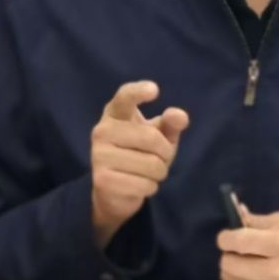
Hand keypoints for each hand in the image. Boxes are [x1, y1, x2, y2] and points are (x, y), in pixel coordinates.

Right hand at [90, 80, 188, 246]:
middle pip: (151, 137)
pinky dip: (150, 187)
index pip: (125, 97)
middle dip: (166, 153)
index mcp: (116, 113)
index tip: (154, 90)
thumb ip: (170, 124)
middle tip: (160, 158)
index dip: (138, 92)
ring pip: (151, 164)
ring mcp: (99, 154)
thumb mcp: (160, 136)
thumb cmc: (141, 154)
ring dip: (159, 173)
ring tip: (148, 172)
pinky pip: (143, 184)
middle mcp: (102, 130)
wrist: (114, 189)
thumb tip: (179, 116)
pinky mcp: (101, 179)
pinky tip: (139, 185)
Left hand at [217, 209, 278, 279]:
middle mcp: (275, 274)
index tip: (228, 236)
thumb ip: (257, 221)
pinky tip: (255, 279)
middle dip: (230, 254)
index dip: (226, 237)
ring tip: (248, 264)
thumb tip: (236, 215)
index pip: (239, 242)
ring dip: (233, 270)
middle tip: (240, 251)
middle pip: (228, 263)